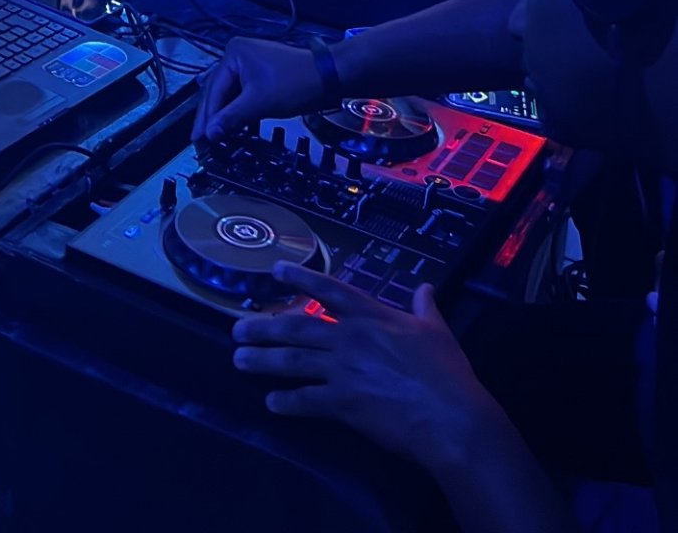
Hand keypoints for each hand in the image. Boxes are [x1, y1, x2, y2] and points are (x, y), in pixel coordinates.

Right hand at [193, 37, 331, 143]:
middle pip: (219, 90)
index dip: (207, 117)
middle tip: (200, 140)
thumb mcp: (259, 103)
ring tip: (214, 136)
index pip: (214, 90)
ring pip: (231, 94)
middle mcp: (237, 54)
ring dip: (225, 115)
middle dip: (212, 116)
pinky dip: (239, 110)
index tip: (198, 139)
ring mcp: (250, 64)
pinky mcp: (261, 74)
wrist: (328, 77)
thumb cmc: (292, 85)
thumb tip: (209, 134)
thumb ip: (231, 118)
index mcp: (233, 54)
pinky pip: (243, 94)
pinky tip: (233, 126)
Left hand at [232, 269, 502, 470]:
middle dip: (264, 327)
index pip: (329, 290)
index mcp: (372, 316)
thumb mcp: (437, 331)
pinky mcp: (344, 404)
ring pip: (293, 361)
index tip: (273, 271)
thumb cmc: (447, 373)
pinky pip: (307, 400)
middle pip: (298, 327)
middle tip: (237, 329)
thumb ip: (425, 308)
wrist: (452, 418)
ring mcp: (344, 371)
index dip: (300, 279)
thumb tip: (425, 287)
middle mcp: (351, 338)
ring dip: (263, 360)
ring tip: (239, 360)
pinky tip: (271, 403)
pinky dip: (286, 402)